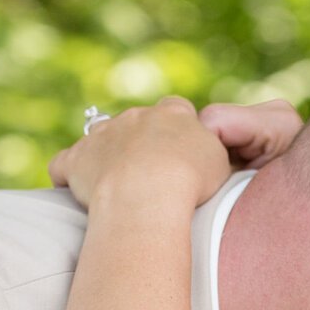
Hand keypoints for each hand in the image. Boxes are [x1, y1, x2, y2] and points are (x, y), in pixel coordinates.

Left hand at [45, 97, 304, 211]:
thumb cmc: (193, 183)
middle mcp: (137, 117)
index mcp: (174, 114)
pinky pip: (65, 165)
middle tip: (150, 184)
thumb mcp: (230, 165)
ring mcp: (102, 136)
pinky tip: (74, 195)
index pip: (177, 114)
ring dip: (105, 161)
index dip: (179, 139)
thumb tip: (244, 159)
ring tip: (114, 193)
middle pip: (137, 125)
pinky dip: (68, 176)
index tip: (182, 163)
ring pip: (100, 141)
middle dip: (141, 147)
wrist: (147, 194)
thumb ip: (235, 155)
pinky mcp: (75, 161)